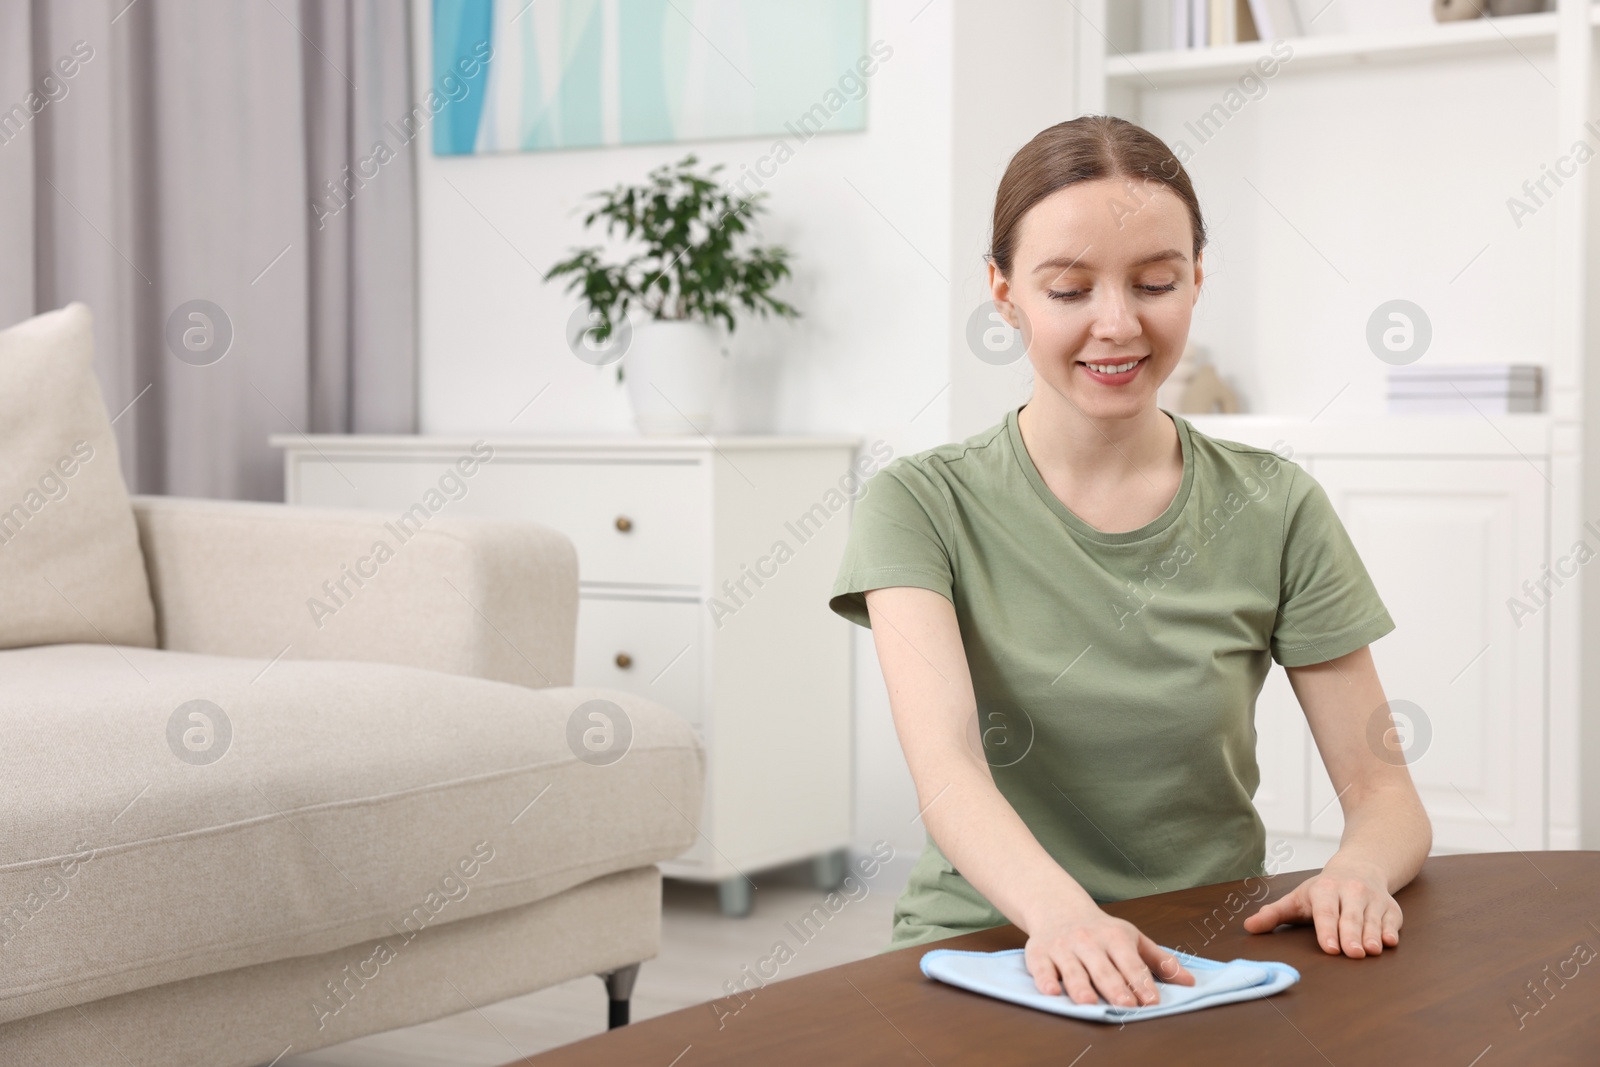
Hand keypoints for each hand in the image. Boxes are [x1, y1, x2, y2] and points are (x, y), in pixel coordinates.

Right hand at [1024, 904, 1194, 1005]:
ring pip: (1072, 970)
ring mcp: (1062, 947)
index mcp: (1114, 937)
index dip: (1141, 982)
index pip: (1131, 963)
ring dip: (1080, 986)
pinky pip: (1041, 967)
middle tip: (1125, 1004)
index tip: (1151, 1001)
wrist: (1057, 907)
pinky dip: (1044, 979)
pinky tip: (1051, 991)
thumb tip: (1190, 982)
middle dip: (1114, 986)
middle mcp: (1088, 941)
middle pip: (1103, 968)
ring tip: (1089, 1002)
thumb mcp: (1133, 938)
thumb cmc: (1101, 930)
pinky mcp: (1039, 952)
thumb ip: (1160, 961)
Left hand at [1242, 861, 1401, 957]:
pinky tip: (1389, 941)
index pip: (1325, 912)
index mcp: (1324, 890)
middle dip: (1350, 936)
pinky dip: (1391, 930)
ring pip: (1372, 919)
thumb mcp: (1296, 899)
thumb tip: (1248, 928)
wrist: (1360, 868)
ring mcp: (1373, 899)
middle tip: (1351, 954)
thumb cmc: (1323, 891)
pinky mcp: (1391, 908)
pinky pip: (1392, 920)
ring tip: (1371, 951)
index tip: (1329, 948)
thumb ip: (1273, 914)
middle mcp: (1351, 892)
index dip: (1327, 930)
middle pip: (1350, 917)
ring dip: (1372, 935)